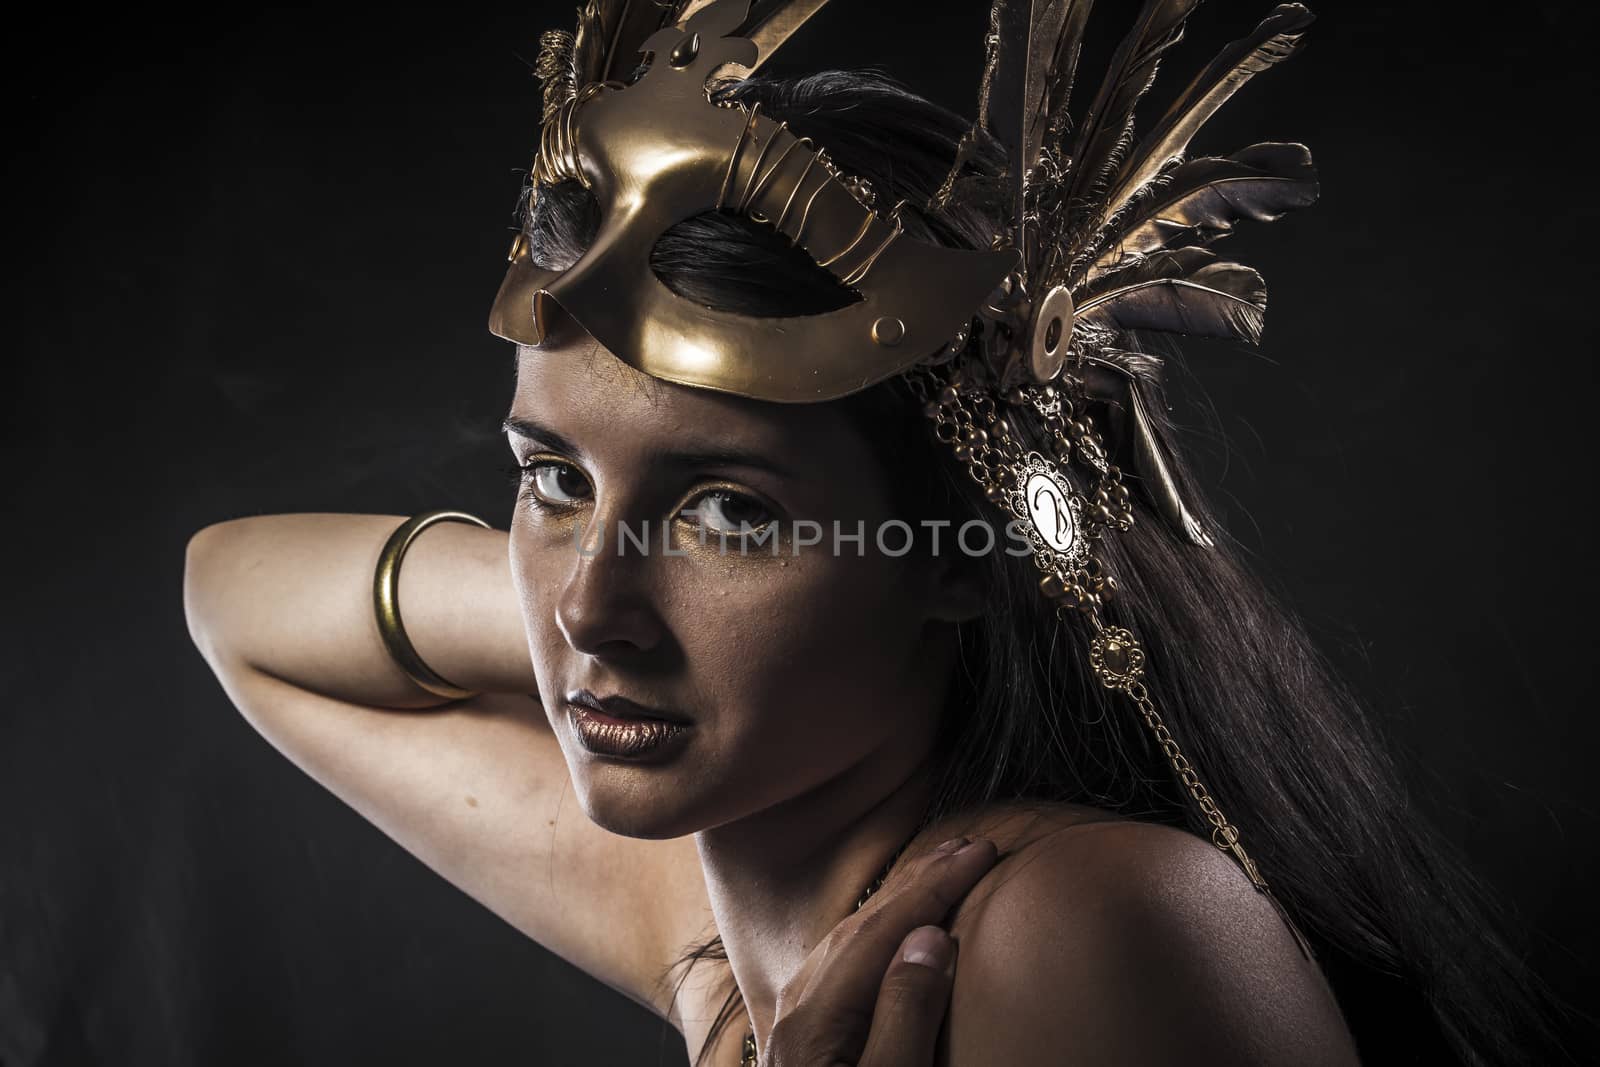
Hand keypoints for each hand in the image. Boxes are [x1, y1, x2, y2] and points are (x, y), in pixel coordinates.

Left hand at [760, 836, 999, 1066]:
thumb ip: (905, 1014)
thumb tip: (932, 937)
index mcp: (813, 1022)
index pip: (880, 932)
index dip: (933, 886)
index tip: (979, 851)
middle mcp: (795, 1015)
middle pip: (858, 928)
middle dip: (914, 882)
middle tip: (962, 847)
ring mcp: (795, 1031)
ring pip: (844, 945)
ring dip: (893, 906)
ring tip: (933, 877)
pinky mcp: (804, 1049)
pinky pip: (840, 969)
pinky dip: (874, 937)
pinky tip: (887, 936)